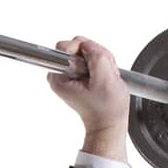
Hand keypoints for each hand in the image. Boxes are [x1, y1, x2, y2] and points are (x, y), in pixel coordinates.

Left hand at [47, 37, 130, 161]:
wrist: (109, 122)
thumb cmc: (107, 108)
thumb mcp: (105, 77)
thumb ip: (95, 53)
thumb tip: (87, 44)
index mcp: (59, 77)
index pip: (65, 46)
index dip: (84, 51)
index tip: (92, 67)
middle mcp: (59, 74)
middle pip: (76, 46)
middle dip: (94, 56)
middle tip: (102, 74)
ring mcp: (68, 74)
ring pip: (85, 51)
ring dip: (99, 62)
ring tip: (104, 78)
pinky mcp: (76, 74)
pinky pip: (88, 58)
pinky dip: (100, 66)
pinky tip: (102, 78)